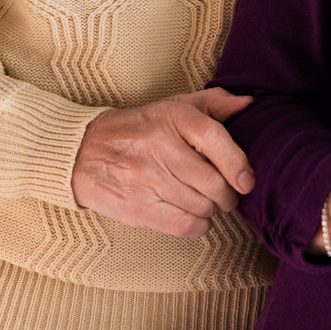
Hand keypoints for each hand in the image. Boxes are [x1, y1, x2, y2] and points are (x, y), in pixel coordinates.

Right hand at [70, 87, 254, 238]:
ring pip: (202, 206)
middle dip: (228, 195)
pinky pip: (185, 225)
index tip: (246, 181)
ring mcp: (147, 178)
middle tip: (225, 194)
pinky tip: (192, 216)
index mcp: (172, 117)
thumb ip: (213, 103)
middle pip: (213, 182)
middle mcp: (159, 146)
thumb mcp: (171, 106)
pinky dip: (197, 226)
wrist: (82, 152)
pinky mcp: (138, 207)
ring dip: (211, 210)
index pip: (214, 139)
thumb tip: (248, 103)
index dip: (238, 164)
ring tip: (203, 202)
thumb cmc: (137, 129)